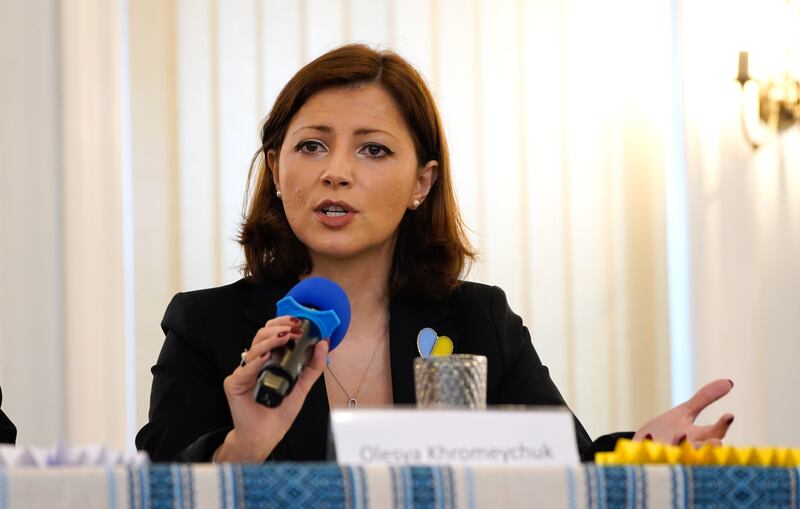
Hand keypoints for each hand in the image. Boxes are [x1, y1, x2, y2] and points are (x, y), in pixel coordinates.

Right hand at [214, 316, 328, 462]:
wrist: (266, 434)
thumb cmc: (280, 410)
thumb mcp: (303, 385)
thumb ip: (313, 366)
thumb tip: (323, 343)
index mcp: (269, 359)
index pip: (272, 333)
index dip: (283, 323)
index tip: (298, 321)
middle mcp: (255, 362)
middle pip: (261, 335)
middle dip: (278, 328)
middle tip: (294, 330)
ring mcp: (243, 372)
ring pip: (253, 348)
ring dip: (270, 340)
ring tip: (284, 337)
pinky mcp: (234, 384)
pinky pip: (244, 370)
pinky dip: (255, 363)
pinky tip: (265, 358)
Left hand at [633, 379, 734, 446]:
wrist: (640, 447)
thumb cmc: (668, 430)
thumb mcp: (686, 412)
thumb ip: (705, 398)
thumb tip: (729, 382)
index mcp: (697, 437)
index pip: (715, 432)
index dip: (722, 425)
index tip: (729, 415)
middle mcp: (686, 448)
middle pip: (701, 448)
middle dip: (708, 446)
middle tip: (717, 442)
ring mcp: (669, 454)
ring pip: (678, 453)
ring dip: (680, 444)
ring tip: (682, 435)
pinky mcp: (650, 456)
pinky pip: (650, 452)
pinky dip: (650, 443)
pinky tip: (649, 436)